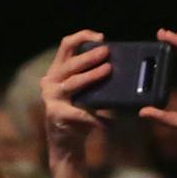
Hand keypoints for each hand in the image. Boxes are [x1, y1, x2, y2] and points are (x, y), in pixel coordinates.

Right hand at [39, 32, 109, 162]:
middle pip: (71, 63)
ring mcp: (51, 97)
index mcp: (58, 70)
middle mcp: (51, 80)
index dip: (82, 37)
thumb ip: (95, 78)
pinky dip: (96, 118)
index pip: (67, 45)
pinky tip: (109, 122)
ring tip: (109, 71)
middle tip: (107, 52)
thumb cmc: (80, 112)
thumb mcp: (87, 91)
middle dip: (90, 56)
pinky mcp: (55, 113)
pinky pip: (79, 113)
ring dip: (92, 76)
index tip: (101, 37)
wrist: (67, 140)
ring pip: (73, 82)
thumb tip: (125, 68)